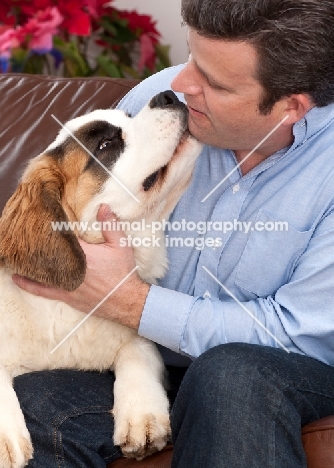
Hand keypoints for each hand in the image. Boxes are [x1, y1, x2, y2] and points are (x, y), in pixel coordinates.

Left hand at [12, 205, 149, 328]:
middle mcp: (71, 270)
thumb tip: (103, 206)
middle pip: (48, 255)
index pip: (62, 238)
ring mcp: (67, 285)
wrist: (126, 300)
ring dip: (31, 264)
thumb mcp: (121, 245)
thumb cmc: (124, 272)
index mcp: (83, 254)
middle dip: (37, 245)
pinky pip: (43, 290)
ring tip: (18, 256)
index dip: (52, 229)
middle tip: (27, 236)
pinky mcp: (66, 296)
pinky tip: (19, 279)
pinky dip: (30, 284)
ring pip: (42, 272)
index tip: (44, 220)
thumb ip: (110, 225)